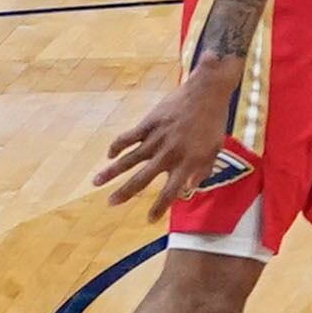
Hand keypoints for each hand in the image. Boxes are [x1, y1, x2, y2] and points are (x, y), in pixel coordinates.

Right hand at [91, 55, 243, 216]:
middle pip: (142, 178)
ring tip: (96, 182)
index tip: (148, 220)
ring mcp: (156, 138)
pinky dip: (117, 146)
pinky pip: (128, 137)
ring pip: (129, 159)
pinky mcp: (149, 123)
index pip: (170, 192)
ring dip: (111, 171)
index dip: (159, 208)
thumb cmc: (213, 122)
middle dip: (125, 193)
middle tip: (111, 203)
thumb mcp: (215, 150)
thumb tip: (190, 190)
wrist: (206, 92)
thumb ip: (202, 171)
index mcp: (187, 162)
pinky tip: (109, 154)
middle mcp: (169, 154)